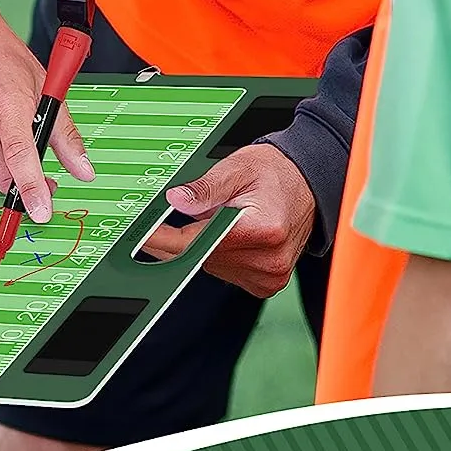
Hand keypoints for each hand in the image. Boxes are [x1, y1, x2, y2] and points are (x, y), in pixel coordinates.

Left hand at [158, 144, 315, 297]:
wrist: (308, 184)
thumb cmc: (276, 173)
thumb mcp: (238, 167)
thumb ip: (206, 187)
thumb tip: (176, 201)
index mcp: (263, 230)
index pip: (199, 243)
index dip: (165, 238)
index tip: (142, 234)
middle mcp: (268, 261)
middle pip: (203, 257)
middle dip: (183, 237)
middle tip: (173, 216)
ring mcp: (268, 276)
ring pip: (211, 266)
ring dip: (202, 245)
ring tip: (217, 216)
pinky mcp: (266, 284)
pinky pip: (225, 271)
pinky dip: (217, 253)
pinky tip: (226, 233)